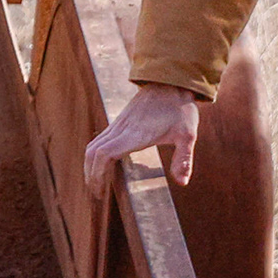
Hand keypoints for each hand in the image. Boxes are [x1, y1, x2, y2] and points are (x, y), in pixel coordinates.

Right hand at [83, 81, 201, 192]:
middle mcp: (121, 130)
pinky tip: (102, 166)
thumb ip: (183, 159)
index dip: (97, 174)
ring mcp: (117, 126)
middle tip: (97, 195)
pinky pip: (98, 141)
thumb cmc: (179, 108)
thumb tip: (182, 182)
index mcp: (135, 134)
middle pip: (92, 153)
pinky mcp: (118, 124)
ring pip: (92, 147)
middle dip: (90, 175)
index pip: (104, 154)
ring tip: (96, 183)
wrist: (168, 82)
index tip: (100, 192)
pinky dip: (94, 157)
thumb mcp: (187, 134)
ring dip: (89, 166)